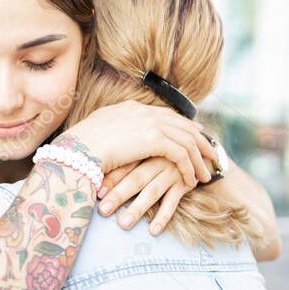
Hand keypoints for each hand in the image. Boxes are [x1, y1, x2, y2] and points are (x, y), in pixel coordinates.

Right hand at [63, 100, 216, 183]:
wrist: (77, 149)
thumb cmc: (81, 146)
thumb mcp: (99, 131)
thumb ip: (116, 130)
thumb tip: (119, 136)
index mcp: (133, 108)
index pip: (167, 115)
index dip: (184, 126)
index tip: (196, 135)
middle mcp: (145, 111)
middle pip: (183, 125)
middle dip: (200, 141)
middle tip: (211, 155)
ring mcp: (151, 123)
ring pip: (187, 140)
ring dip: (198, 159)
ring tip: (204, 175)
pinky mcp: (155, 139)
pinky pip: (181, 154)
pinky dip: (188, 168)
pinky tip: (190, 181)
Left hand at [98, 158, 193, 233]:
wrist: (200, 151)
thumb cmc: (163, 153)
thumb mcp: (146, 149)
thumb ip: (126, 158)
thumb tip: (94, 173)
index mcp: (144, 150)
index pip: (124, 164)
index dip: (110, 179)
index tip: (96, 192)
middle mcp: (158, 159)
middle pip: (135, 179)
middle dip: (118, 195)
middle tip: (103, 211)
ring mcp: (172, 171)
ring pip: (152, 192)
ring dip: (138, 209)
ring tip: (124, 224)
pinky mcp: (184, 183)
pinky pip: (173, 202)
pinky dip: (163, 216)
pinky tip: (153, 230)